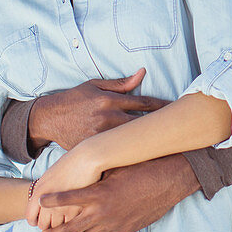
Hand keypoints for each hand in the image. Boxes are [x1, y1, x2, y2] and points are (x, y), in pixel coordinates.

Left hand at [25, 149, 99, 228]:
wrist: (86, 159)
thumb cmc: (69, 164)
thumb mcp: (49, 176)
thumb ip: (42, 191)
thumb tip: (40, 203)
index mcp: (38, 193)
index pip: (30, 217)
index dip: (35, 221)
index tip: (42, 220)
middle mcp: (47, 202)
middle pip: (43, 225)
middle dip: (48, 225)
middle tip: (55, 222)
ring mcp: (61, 207)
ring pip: (57, 228)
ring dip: (61, 226)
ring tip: (67, 221)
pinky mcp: (76, 210)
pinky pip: (71, 225)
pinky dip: (73, 223)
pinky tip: (78, 217)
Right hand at [29, 69, 168, 151]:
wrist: (48, 118)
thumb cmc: (74, 99)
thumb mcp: (95, 85)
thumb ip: (121, 83)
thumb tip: (143, 73)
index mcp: (109, 100)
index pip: (144, 103)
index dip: (162, 107)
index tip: (177, 109)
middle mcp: (107, 118)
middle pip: (143, 124)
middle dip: (161, 126)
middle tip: (182, 129)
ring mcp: (101, 135)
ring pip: (132, 140)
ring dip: (150, 142)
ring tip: (171, 144)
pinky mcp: (94, 149)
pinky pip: (117, 152)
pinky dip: (131, 154)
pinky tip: (146, 157)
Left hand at [39, 154, 199, 231]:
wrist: (169, 180)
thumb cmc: (142, 167)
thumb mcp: (116, 167)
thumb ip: (96, 176)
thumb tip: (80, 174)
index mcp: (99, 194)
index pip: (66, 200)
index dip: (50, 201)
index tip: (41, 201)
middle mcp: (103, 212)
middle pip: (70, 229)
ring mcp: (114, 224)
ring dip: (77, 231)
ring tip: (70, 227)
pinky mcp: (124, 230)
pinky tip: (93, 228)